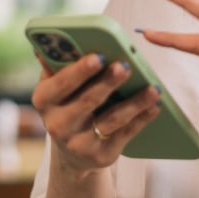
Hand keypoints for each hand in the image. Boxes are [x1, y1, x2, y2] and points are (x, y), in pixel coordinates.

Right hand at [31, 53, 161, 176]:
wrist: (71, 152)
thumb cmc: (66, 106)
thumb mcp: (55, 87)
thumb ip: (56, 65)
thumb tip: (51, 42)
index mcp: (44, 100)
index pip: (61, 84)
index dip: (80, 71)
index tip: (98, 56)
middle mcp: (58, 124)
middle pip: (87, 101)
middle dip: (108, 82)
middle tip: (125, 66)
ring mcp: (80, 143)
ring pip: (111, 119)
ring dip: (134, 102)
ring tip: (152, 88)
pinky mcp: (101, 155)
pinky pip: (126, 134)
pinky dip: (142, 119)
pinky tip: (155, 105)